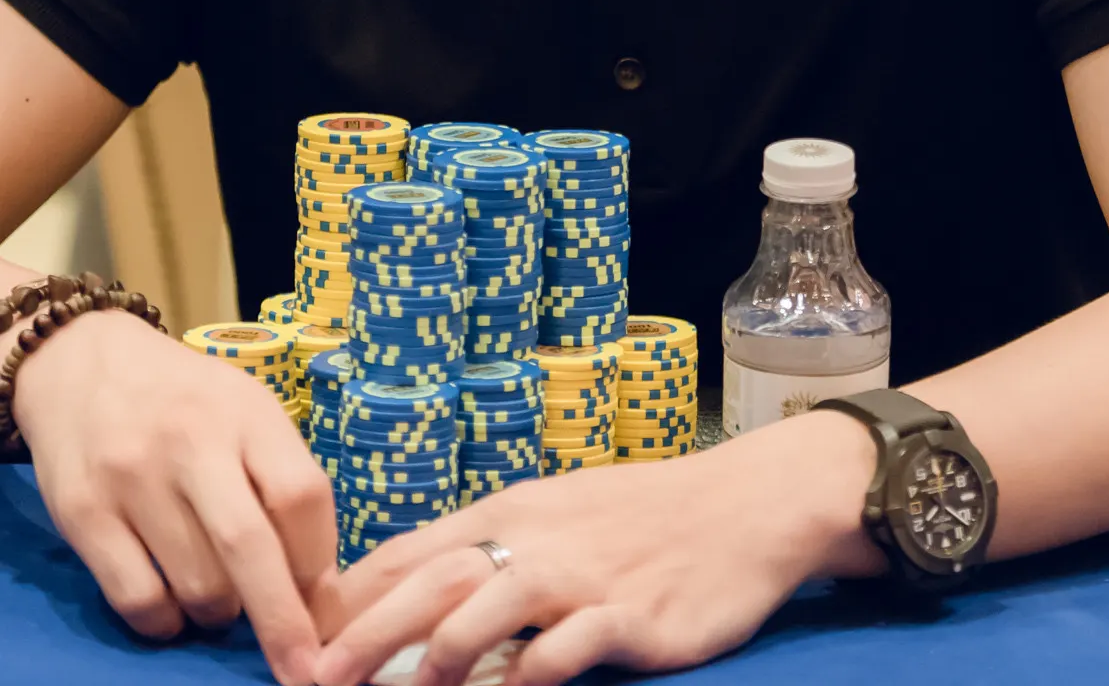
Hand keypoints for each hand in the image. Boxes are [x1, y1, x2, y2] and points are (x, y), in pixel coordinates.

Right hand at [14, 306, 337, 684]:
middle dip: (283, 622)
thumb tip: (320, 586)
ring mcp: (135, 477)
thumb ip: (282, 479)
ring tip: (219, 597)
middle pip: (251, 547)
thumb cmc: (188, 399)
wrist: (86, 365)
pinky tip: (173, 609)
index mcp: (248, 411)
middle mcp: (192, 441)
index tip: (329, 609)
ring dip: (219, 613)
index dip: (321, 564)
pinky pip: (138, 600)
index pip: (302, 494)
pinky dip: (164, 624)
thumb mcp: (247, 409)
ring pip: (196, 584)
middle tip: (305, 671)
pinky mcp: (84, 514)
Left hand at [314, 409, 881, 685]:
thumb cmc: (648, 515)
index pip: (410, 551)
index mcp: (512, 510)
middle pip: (428, 582)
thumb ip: (497, 548)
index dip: (350, 599)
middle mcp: (535, 537)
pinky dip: (526, 681)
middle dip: (362, 638)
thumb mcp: (562, 513)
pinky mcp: (629, 616)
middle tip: (313, 683)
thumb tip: (420, 593)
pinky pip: (564, 650)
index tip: (300, 643)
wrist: (745, 504)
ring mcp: (581, 576)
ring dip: (434, 662)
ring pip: (484, 611)